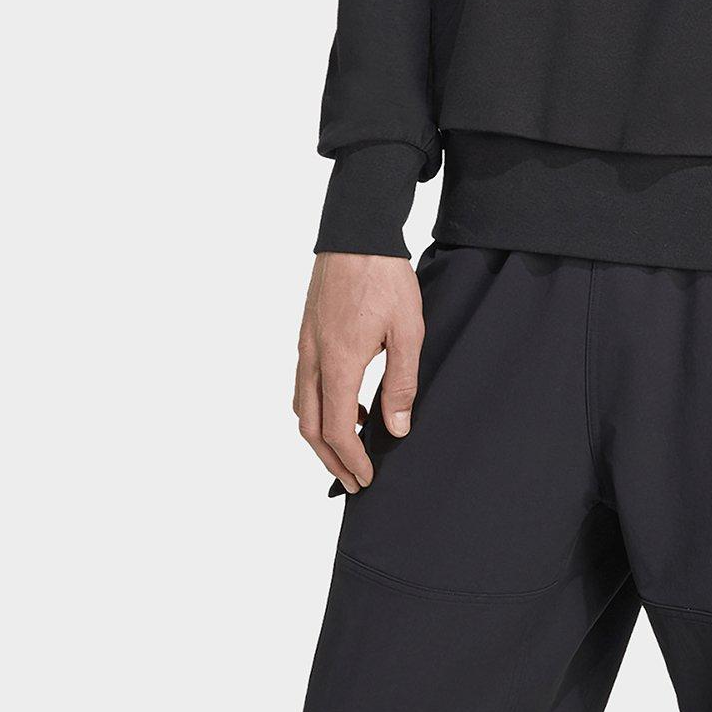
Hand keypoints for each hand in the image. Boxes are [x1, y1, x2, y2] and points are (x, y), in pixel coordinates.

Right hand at [294, 252, 423, 492]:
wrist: (356, 232)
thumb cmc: (384, 277)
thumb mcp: (407, 330)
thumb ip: (401, 382)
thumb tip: (396, 428)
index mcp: (338, 364)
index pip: (337, 430)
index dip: (351, 461)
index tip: (366, 479)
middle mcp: (313, 359)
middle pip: (311, 428)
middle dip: (330, 460)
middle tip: (352, 479)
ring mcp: (305, 346)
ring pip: (304, 406)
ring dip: (323, 434)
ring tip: (352, 445)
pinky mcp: (307, 333)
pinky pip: (305, 383)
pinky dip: (321, 405)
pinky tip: (350, 400)